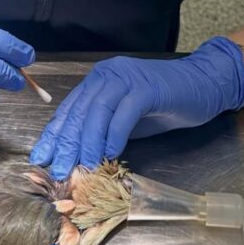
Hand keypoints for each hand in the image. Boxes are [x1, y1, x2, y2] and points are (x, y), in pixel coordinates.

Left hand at [30, 36, 243, 178]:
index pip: (69, 109)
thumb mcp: (125, 119)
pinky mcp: (147, 87)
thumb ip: (102, 131)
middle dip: (66, 143)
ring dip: (88, 141)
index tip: (41, 158)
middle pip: (80, 110)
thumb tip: (77, 158)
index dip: (54, 134)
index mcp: (98, 80)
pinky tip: (111, 153)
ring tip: (83, 167)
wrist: (202, 85)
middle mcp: (108, 74)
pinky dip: (115, 134)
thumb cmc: (163, 104)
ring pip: (98, 110)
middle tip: (59, 170)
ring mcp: (127, 78)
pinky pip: (125, 112)